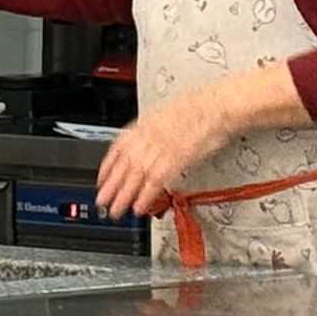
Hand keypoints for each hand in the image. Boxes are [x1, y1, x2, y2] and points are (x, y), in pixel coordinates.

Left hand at [95, 86, 236, 218]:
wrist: (215, 105)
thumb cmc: (197, 108)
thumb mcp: (163, 116)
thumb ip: (150, 132)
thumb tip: (145, 145)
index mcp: (142, 126)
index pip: (116, 150)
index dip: (107, 167)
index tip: (101, 180)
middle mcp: (147, 137)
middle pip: (123, 166)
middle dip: (111, 186)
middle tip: (102, 201)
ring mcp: (160, 148)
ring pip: (135, 176)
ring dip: (124, 196)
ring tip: (116, 210)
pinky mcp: (175, 159)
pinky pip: (155, 181)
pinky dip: (146, 196)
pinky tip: (139, 206)